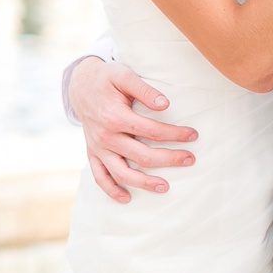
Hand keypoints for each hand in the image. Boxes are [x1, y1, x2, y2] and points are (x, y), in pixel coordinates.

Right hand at [68, 57, 197, 203]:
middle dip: (169, 159)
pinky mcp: (92, 153)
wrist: (79, 85)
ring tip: (164, 187)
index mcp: (115, 116)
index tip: (192, 135)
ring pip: (121, 173)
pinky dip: (111, 190)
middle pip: (142, 156)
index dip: (174, 135)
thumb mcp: (123, 75)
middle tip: (190, 159)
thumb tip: (165, 104)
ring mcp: (98, 147)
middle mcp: (105, 136)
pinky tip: (126, 197)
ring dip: (144, 183)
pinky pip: (99, 176)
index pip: (151, 131)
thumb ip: (144, 89)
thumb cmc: (106, 79)